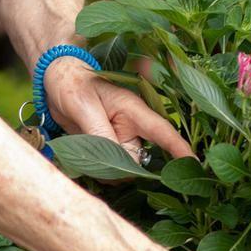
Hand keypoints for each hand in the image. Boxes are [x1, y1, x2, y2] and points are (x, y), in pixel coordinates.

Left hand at [44, 57, 192, 162]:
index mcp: (133, 110)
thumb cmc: (72, 84)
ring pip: (122, 168)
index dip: (180, 149)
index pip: (163, 132)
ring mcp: (120, 139)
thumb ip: (100, 134)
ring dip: (104, 169)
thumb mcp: (84, 106)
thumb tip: (116, 162)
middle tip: (94, 158)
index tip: (196, 164)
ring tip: (82, 149)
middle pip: (139, 160)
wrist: (55, 81)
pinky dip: (97, 168)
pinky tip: (82, 157)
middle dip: (121, 168)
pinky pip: (108, 168)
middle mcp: (131, 127)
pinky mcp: (108, 148)